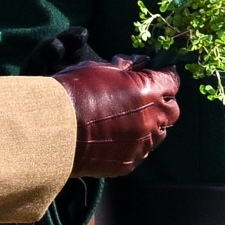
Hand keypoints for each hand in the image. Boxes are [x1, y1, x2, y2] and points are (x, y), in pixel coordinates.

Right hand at [64, 59, 182, 176]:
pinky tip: (114, 137)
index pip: (172, 81)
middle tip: (142, 98)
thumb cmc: (75, 93)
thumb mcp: (100, 69)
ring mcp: (142, 144)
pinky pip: (140, 152)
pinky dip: (133, 144)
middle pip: (171, 110)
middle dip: (161, 103)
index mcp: (150, 91)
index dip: (164, 76)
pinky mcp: (129, 163)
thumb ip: (126, 66)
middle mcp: (153, 120)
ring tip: (125, 120)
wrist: (53, 130)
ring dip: (148, 125)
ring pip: (158, 134)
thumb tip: (140, 61)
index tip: (158, 75)